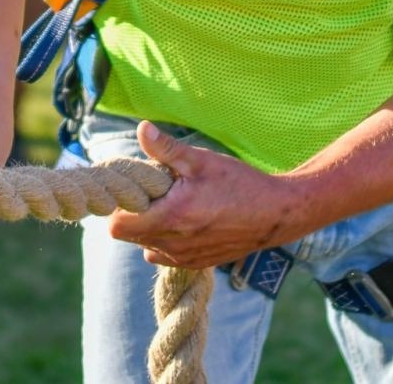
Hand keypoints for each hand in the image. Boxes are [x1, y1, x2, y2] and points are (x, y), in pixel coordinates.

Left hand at [106, 122, 306, 269]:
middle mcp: (173, 245)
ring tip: (171, 204)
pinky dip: (166, 239)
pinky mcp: (196, 264)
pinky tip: (185, 219)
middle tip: (152, 191)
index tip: (133, 187)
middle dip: (133, 213)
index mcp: (170, 218)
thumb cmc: (239, 184)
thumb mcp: (202, 160)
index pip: (117, 226)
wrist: (275, 214)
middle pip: (128, 235)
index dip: (119, 205)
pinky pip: (165, 255)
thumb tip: (142, 129)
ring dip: (150, 226)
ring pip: (146, 245)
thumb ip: (167, 149)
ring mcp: (184, 258)